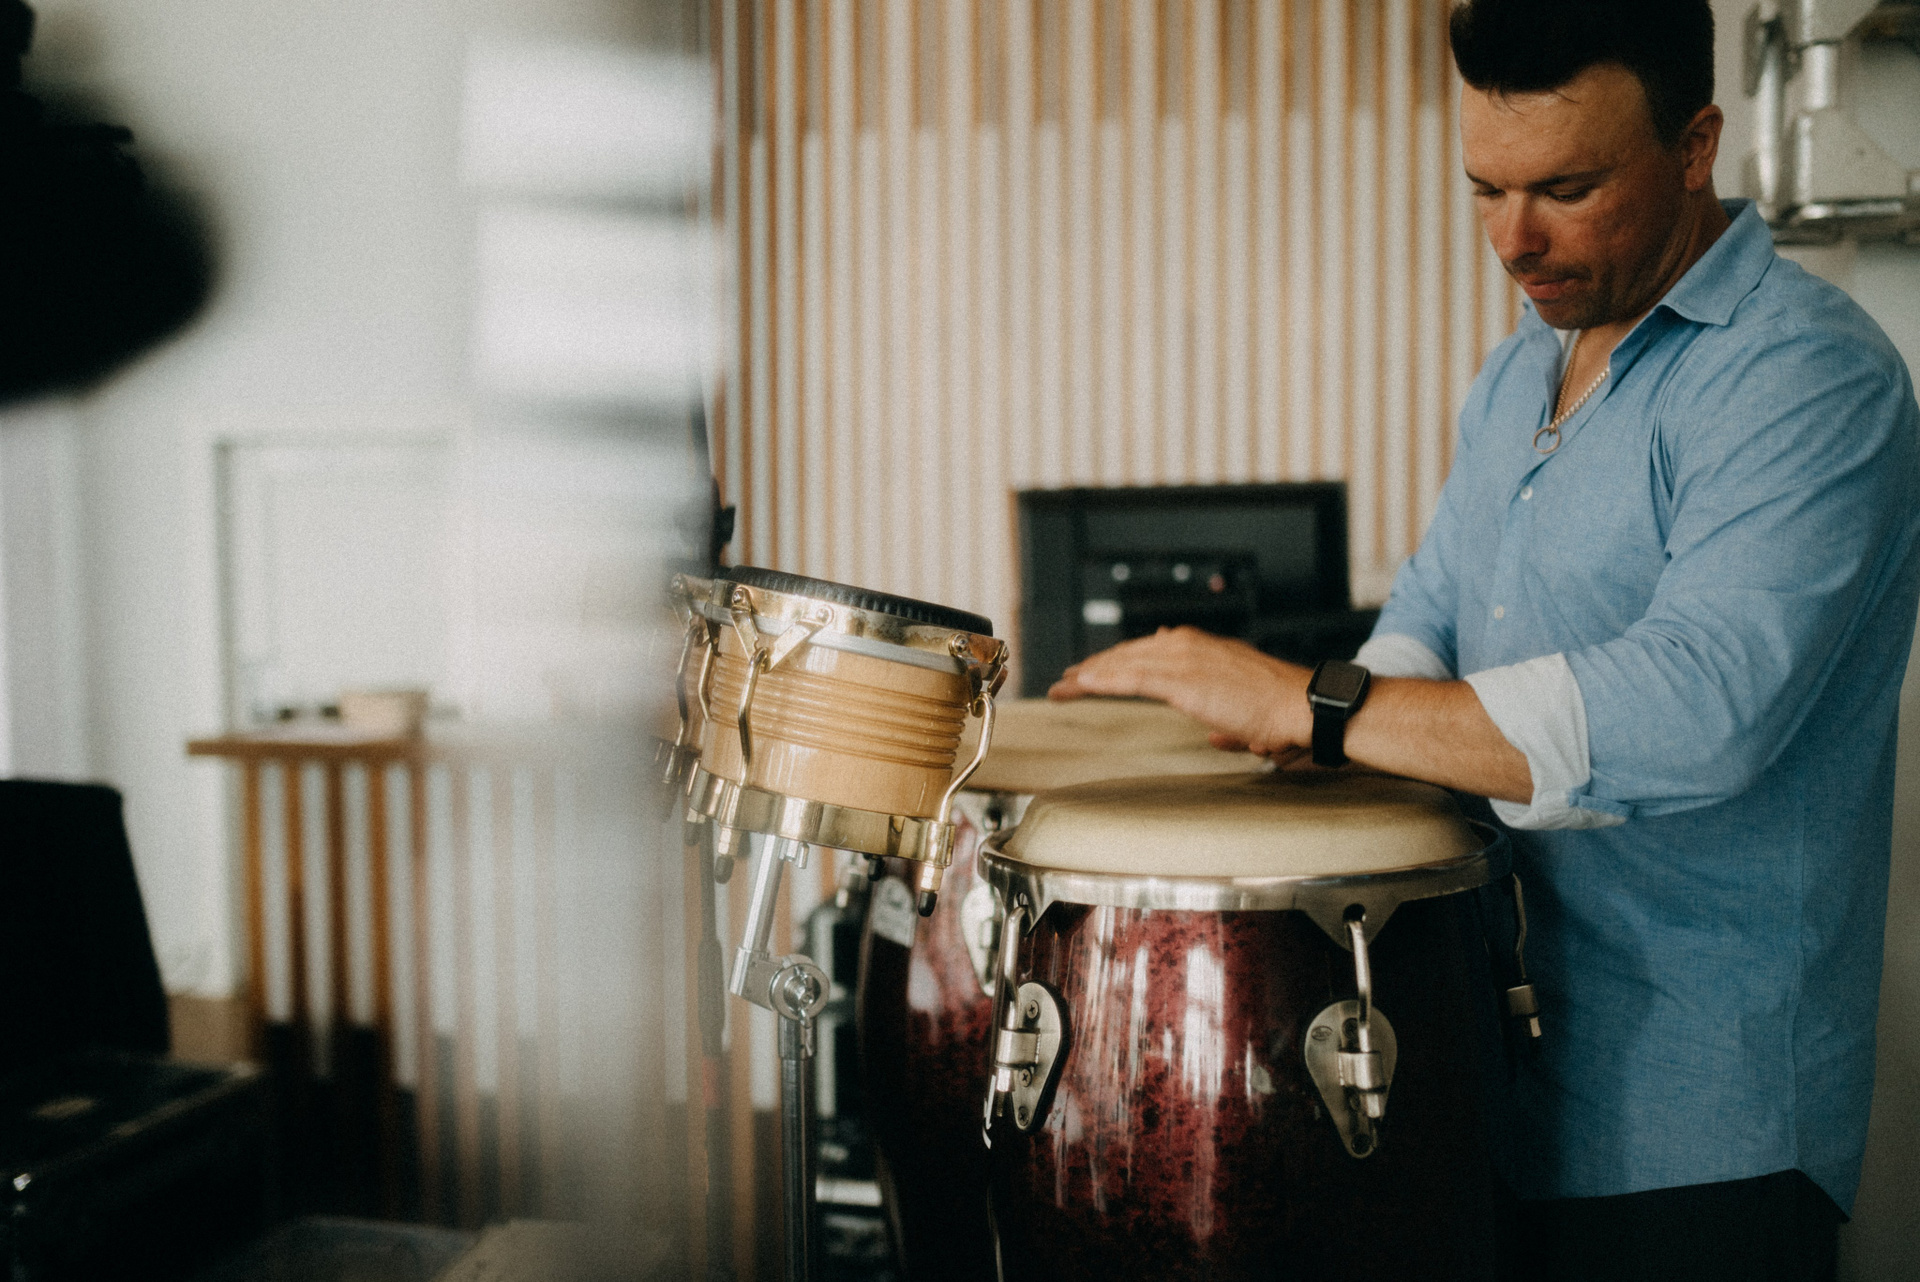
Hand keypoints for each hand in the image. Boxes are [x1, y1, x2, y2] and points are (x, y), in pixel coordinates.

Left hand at [1048, 626, 1312, 756]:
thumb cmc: (1281, 712)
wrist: (1299, 705)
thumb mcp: (1248, 712)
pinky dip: (1102, 680)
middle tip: (1067, 680)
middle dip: (1094, 667)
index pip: (1148, 652)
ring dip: (1088, 675)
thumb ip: (1229, 723)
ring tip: (1063, 687)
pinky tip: (1081, 686)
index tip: (1094, 673)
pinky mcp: (1181, 679)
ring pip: (1122, 663)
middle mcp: (1188, 645)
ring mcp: (1183, 659)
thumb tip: (1218, 736)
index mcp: (1203, 649)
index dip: (1117, 663)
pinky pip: (1130, 678)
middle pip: (1127, 654)